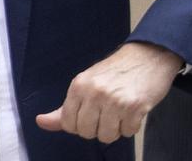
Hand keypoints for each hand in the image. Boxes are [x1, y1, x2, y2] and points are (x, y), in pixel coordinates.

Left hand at [36, 42, 181, 143]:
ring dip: (116, 128)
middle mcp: (95, 92)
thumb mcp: (86, 83)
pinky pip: (128, 132)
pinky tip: (134, 109)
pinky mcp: (134, 107)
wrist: (150, 54)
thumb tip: (41, 122)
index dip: (81, 124)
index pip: (69, 124)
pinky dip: (132, 125)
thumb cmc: (117, 70)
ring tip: (122, 110)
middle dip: (99, 127)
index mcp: (79, 86)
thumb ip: (65, 108)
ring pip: (107, 136)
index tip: (92, 112)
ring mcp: (115, 100)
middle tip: (109, 110)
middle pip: (87, 133)